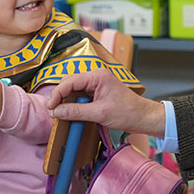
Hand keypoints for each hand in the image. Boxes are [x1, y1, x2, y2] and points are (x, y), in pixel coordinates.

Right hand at [46, 69, 165, 136]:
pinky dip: (74, 104)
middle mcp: (96, 77)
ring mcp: (97, 84)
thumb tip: (57, 112)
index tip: (50, 107)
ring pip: (74, 90)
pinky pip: (80, 96)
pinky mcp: (98, 93)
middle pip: (70, 83)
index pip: (70, 81)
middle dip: (60, 97)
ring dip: (66, 101)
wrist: (143, 117)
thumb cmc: (128, 112)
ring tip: (60, 113)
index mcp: (97, 76)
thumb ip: (76, 112)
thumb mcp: (100, 113)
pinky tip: (71, 113)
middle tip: (53, 111)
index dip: (57, 94)